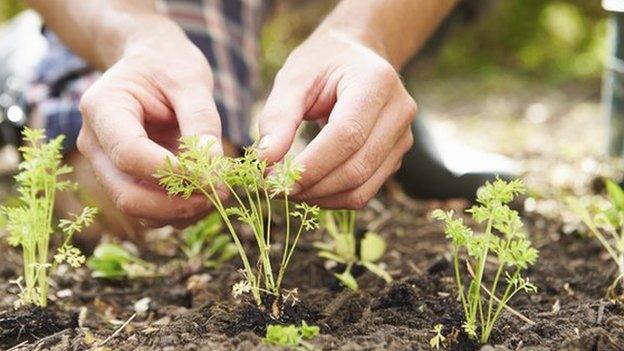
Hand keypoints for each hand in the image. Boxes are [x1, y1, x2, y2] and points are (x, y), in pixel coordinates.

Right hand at [77, 31, 221, 226]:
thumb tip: (213, 169)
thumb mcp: (190, 80)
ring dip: (180, 213)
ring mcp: (106, 166)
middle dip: (176, 203)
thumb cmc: (169, 65)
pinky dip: (178, 212)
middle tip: (220, 194)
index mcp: (102, 108)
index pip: (129, 154)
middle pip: (126, 194)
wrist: (153, 63)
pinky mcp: (124, 180)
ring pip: (136, 208)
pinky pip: (147, 210)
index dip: (173, 172)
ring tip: (218, 194)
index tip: (214, 177)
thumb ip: (201, 121)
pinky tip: (206, 195)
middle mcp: (95, 143)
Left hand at [258, 30, 415, 208]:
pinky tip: (307, 188)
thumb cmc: (322, 64)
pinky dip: (332, 198)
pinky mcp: (394, 158)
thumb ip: (278, 117)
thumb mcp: (294, 78)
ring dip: (320, 198)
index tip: (273, 179)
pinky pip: (364, 191)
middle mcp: (399, 112)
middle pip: (357, 167)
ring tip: (288, 189)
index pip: (347, 135)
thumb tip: (265, 161)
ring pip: (362, 188)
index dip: (311, 165)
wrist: (356, 56)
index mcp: (377, 82)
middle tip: (274, 188)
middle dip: (311, 186)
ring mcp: (402, 138)